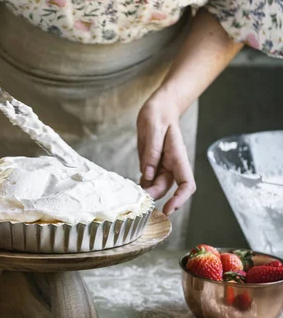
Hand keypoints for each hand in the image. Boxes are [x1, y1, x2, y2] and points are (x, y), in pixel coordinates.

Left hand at [137, 92, 195, 214]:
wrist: (158, 108)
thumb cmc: (158, 115)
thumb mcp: (152, 131)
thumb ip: (151, 154)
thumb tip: (147, 176)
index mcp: (178, 157)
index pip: (187, 184)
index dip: (180, 199)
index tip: (168, 209)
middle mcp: (172, 165)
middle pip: (166, 188)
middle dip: (153, 195)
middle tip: (137, 197)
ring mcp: (163, 165)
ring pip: (155, 185)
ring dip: (145, 191)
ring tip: (132, 192)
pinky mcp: (153, 164)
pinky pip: (148, 179)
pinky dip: (141, 184)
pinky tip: (131, 185)